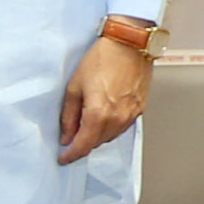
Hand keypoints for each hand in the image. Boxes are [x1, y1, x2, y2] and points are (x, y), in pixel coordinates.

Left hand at [60, 30, 153, 163]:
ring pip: (111, 136)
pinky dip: (111, 126)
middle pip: (97, 143)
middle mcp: (117, 118)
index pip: (83, 146)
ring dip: (98, 136)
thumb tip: (67, 135)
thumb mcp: (74, 86)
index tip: (63, 158)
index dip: (71, 155)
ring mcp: (131, 115)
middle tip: (72, 137)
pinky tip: (104, 116)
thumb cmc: (102, 59)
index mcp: (99, 114)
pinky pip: (123, 126)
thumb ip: (69, 115)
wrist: (129, 45)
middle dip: (83, 143)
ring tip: (88, 123)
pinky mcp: (140, 108)